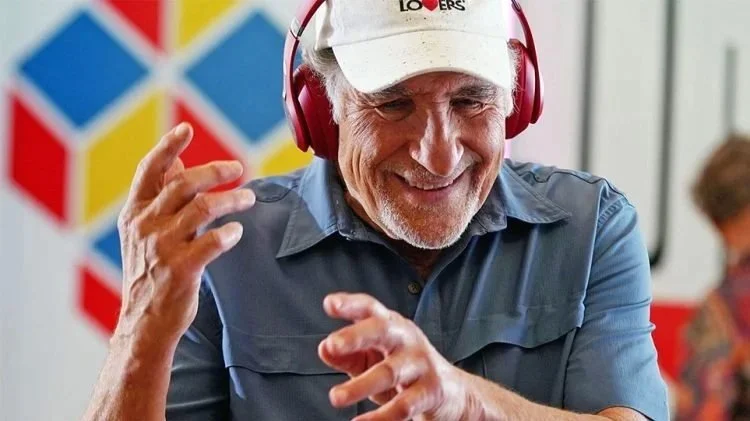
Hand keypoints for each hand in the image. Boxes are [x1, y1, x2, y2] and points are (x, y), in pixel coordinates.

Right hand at [115, 122, 254, 342]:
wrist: (144, 321)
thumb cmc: (150, 273)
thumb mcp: (144, 233)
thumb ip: (161, 198)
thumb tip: (180, 162)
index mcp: (135, 212)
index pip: (150, 170)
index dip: (169, 147)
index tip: (187, 130)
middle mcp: (146, 225)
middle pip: (186, 183)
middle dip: (216, 171)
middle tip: (238, 168)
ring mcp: (163, 246)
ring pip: (204, 207)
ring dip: (232, 199)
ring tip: (249, 199)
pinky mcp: (181, 268)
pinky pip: (213, 241)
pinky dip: (229, 233)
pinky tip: (237, 232)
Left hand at [319, 293, 473, 420]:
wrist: (452, 394)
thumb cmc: (404, 371)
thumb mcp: (374, 359)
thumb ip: (349, 354)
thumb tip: (324, 349)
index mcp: (391, 326)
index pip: (370, 309)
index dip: (351, 304)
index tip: (329, 304)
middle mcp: (406, 339)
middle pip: (382, 330)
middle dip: (356, 336)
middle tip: (332, 344)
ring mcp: (420, 364)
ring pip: (389, 372)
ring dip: (360, 386)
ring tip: (336, 397)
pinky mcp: (430, 391)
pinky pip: (403, 405)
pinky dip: (380, 417)